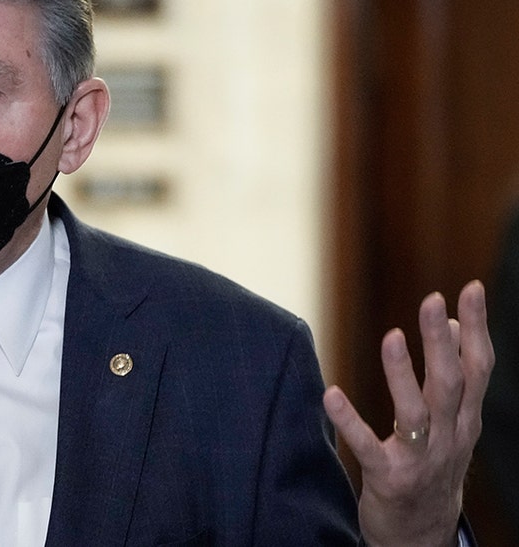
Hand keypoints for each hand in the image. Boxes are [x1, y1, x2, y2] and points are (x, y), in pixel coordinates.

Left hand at [323, 281, 492, 546]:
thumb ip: (455, 377)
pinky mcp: (388, 478)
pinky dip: (350, 421)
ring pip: (417, 413)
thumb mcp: (454, 424)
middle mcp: (450, 437)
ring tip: (391, 336)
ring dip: (403, 375)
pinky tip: (331, 394)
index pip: (478, 367)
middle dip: (442, 342)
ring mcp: (421, 460)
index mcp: (466, 420)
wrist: (422, 534)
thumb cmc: (434, 466)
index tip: (470, 287)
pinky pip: (368, 447)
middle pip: (450, 384)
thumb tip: (455, 323)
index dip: (477, 328)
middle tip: (432, 300)